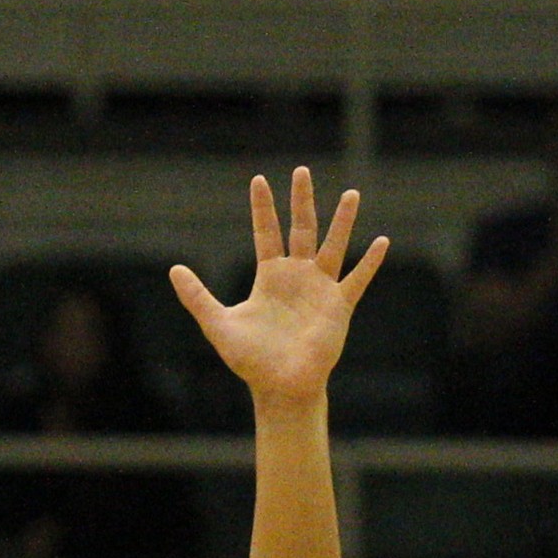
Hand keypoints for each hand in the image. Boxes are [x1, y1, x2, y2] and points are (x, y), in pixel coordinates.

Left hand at [172, 167, 386, 409]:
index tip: (259, 180)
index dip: (262, 208)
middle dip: (301, 200)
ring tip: (351, 193)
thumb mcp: (218, 323)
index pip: (266, 233)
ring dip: (342, 220)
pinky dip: (370, 262)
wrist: (280, 386)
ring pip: (333, 246)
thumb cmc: (250, 360)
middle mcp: (297, 277)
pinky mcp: (338, 306)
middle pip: (301, 229)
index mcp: (270, 277)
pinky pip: (356, 279)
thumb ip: (197, 296)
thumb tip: (174, 269)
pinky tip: (382, 241)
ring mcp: (320, 289)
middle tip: (301, 171)